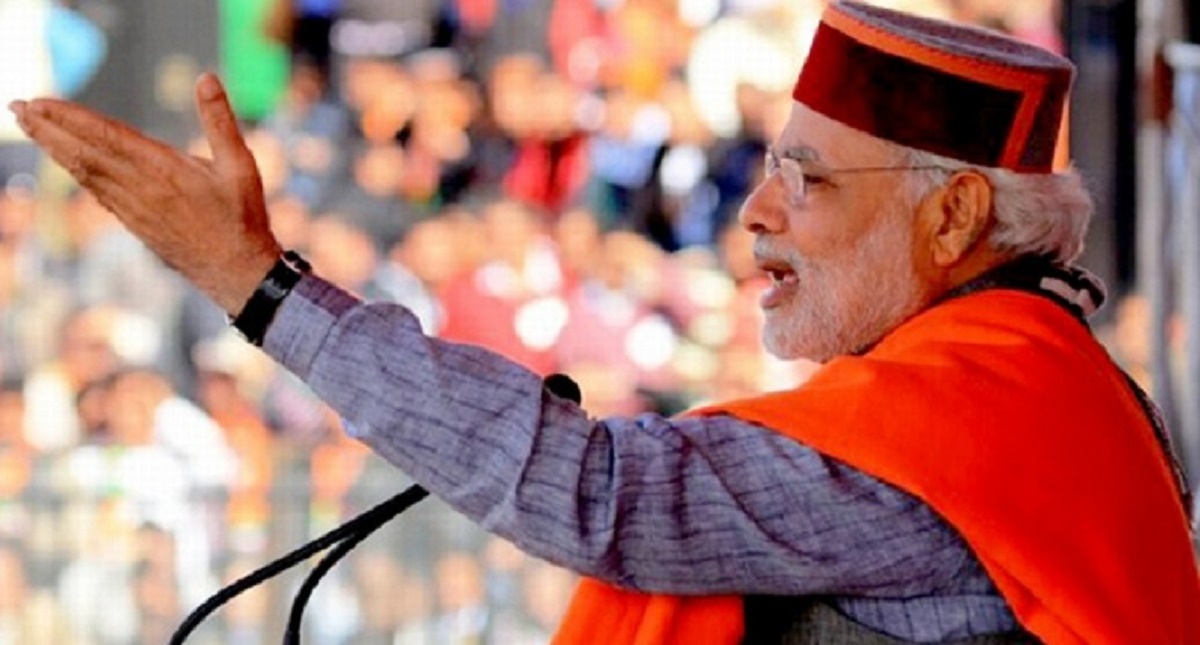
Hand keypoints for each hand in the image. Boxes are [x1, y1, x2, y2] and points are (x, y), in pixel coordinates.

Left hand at [8, 73, 281, 315]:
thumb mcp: (240, 166)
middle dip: (48, 129)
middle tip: (16, 106)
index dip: (70, 118)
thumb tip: (206, 77)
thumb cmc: (242, 218)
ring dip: (53, 147)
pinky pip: (96, 191)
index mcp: (164, 170)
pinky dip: (74, 171)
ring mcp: (134, 208)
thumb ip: (220, 121)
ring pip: (84, 173)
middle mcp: (141, 189)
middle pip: (83, 153)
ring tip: (29, 126)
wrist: (236, 272)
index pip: (107, 137)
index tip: (39, 101)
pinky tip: (65, 161)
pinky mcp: (134, 223)